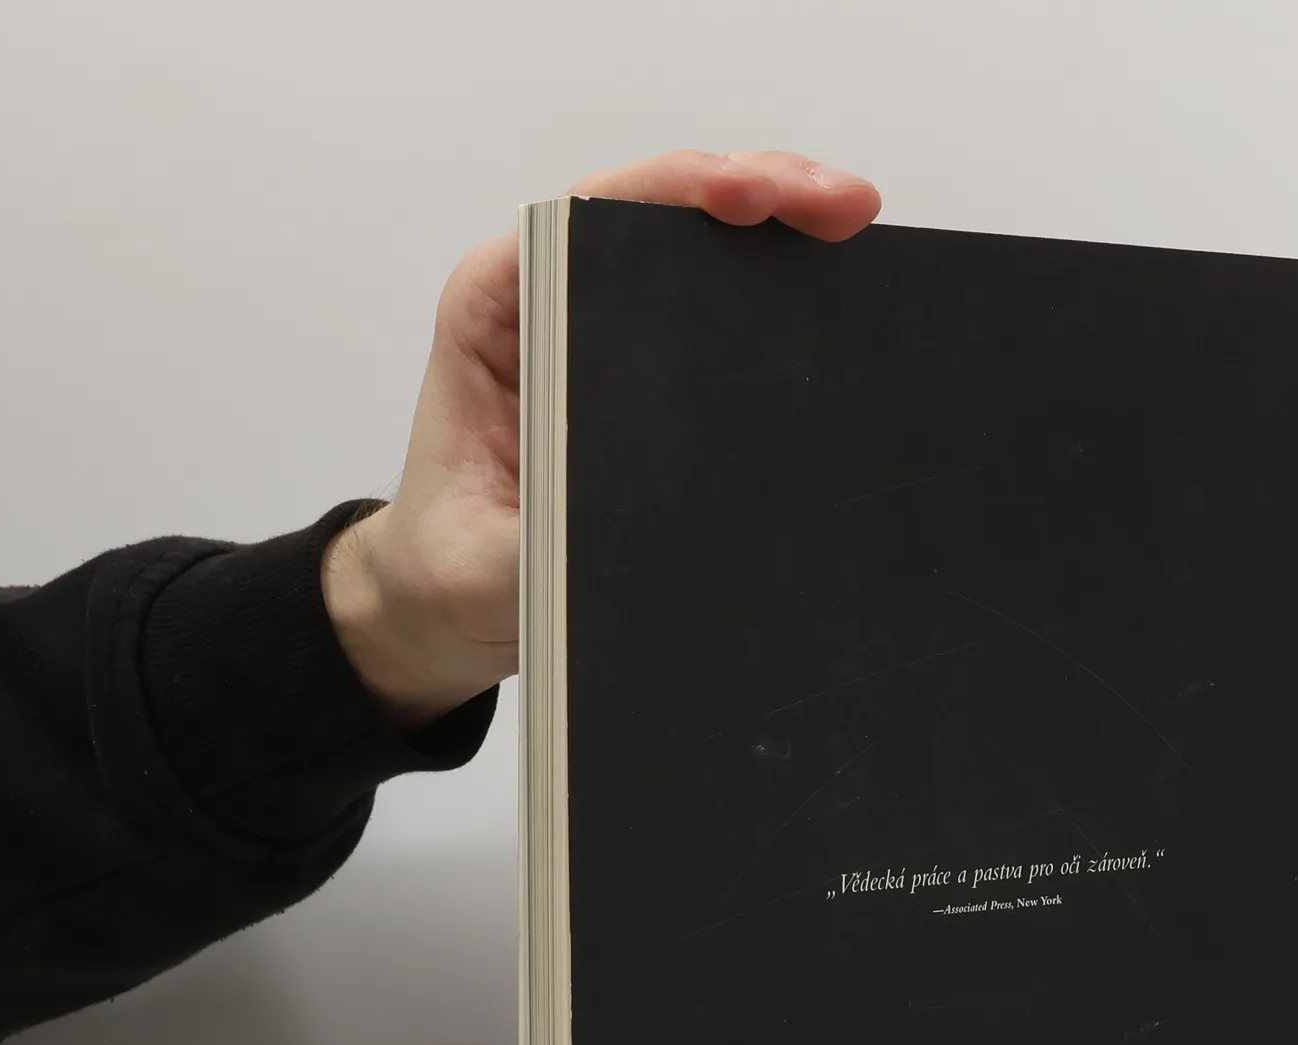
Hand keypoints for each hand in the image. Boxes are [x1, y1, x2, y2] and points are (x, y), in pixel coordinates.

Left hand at [321, 151, 881, 727]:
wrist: (444, 603)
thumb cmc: (450, 570)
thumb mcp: (490, 566)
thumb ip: (556, 536)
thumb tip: (659, 520)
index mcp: (494, 314)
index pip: (591, 218)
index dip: (678, 189)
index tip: (750, 198)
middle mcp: (549, 304)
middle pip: (660, 211)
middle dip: (758, 188)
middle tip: (843, 204)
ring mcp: (600, 334)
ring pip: (698, 249)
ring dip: (780, 229)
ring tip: (853, 220)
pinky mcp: (639, 378)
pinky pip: (713, 315)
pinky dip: (776, 294)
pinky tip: (838, 294)